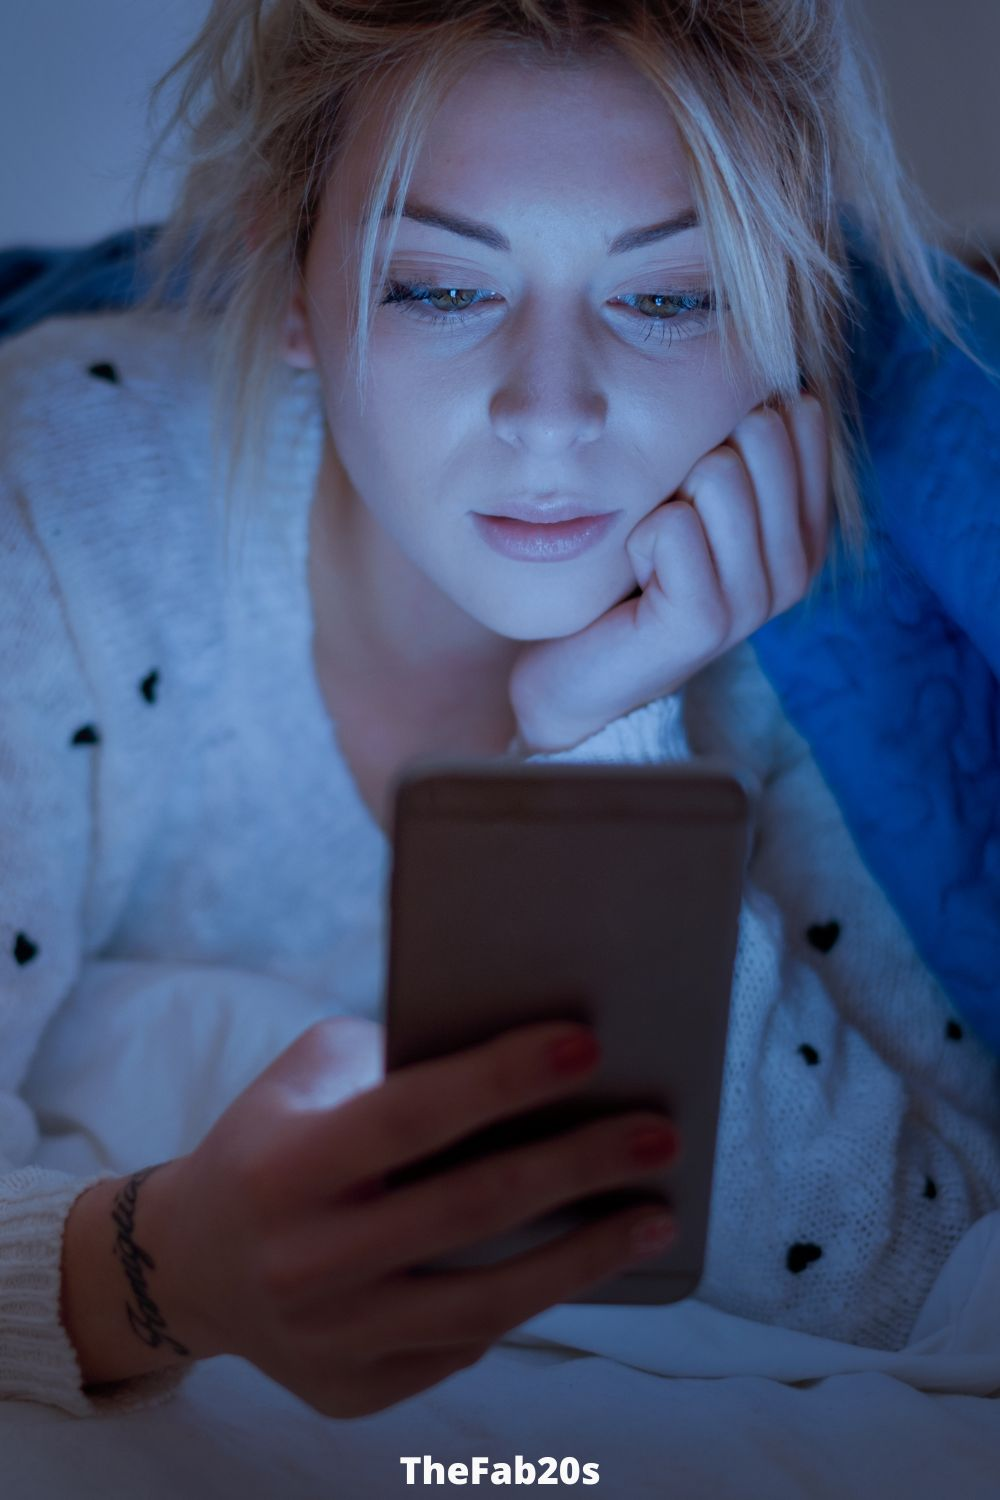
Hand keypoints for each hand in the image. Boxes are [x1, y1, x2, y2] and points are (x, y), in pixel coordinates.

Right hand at [154, 1017, 678, 1418]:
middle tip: (660, 1133)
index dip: (502, 1079)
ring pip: (483, 1304)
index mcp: (285, 1166)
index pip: (410, 1116)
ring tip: (656, 1214)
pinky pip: (463, 1344)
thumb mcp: (306, 1076)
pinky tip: (586, 1259)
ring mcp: (330, 1338)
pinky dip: (532, 1298)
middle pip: (468, 1210)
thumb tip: (525, 1060)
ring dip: (584, 1258)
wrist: (190, 1265)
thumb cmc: (270, 1143)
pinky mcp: (355, 1389)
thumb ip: (395, 1057)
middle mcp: (304, 1259)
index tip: (588, 1044)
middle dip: (577, 1166)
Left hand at [508, 393, 831, 752]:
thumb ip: (733, 434)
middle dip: (692, 458)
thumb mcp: (689, 490)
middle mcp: (799, 563)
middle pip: (760, 432)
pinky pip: (673, 527)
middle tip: (668, 521)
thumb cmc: (630, 567)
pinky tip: (636, 578)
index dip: (726, 424)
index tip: (694, 482)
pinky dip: (637, 540)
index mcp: (806, 525)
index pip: (799, 413)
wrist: (574, 668)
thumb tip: (756, 351)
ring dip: (662, 502)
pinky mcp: (708, 623)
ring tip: (652, 554)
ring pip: (719, 474)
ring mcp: (759, 599)